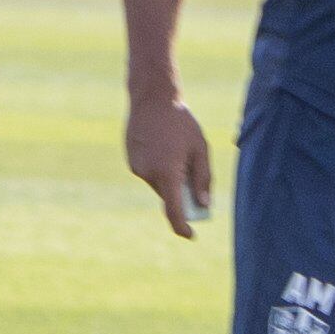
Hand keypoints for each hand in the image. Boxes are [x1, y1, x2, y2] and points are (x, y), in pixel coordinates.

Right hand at [125, 95, 210, 238]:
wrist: (152, 98)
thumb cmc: (181, 122)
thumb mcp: (200, 149)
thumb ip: (203, 179)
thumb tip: (203, 205)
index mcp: (167, 173)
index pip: (174, 211)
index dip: (182, 227)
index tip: (191, 235)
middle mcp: (148, 174)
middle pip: (168, 197)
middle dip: (182, 195)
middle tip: (194, 180)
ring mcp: (136, 167)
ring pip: (158, 185)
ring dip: (170, 179)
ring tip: (177, 152)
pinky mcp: (131, 161)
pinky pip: (149, 173)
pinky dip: (159, 169)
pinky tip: (164, 147)